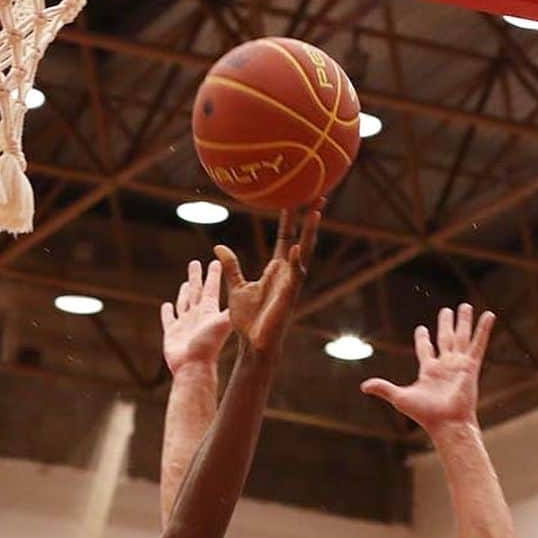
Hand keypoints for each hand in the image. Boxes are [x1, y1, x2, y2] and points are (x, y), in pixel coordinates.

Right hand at [161, 259, 231, 373]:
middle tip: (196, 263)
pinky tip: (167, 305)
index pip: (212, 288)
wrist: (194, 367)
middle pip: (197, 291)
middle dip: (197, 277)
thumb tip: (250, 291)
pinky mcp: (172, 333)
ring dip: (184, 292)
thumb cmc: (209, 346)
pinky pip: (169, 318)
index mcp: (209, 311)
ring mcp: (185, 324)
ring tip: (185, 283)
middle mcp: (198, 316)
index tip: (216, 261)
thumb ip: (231, 306)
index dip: (214, 274)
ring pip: (184, 303)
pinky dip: (167, 312)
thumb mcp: (223, 322)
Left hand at [214, 202, 322, 353]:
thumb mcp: (235, 287)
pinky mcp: (287, 297)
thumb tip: (218, 247)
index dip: (290, 217)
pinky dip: (294, 262)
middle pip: (301, 238)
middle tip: (318, 192)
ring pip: (303, 252)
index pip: (286, 236)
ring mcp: (290, 284)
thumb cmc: (247, 320)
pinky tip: (295, 247)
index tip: (294, 196)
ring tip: (316, 211)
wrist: (252, 345)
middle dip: (309, 217)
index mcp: (276, 269)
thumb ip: (231, 266)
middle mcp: (287, 272)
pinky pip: (294, 276)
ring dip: (310, 233)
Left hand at [361, 304, 494, 435]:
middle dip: (446, 324)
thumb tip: (363, 386)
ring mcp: (459, 365)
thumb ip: (383, 388)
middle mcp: (445, 366)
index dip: (423, 339)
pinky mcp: (471, 366)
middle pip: (445, 339)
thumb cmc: (425, 414)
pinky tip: (488, 315)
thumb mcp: (399, 398)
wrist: (446, 423)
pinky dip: (483, 330)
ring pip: (461, 337)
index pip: (425, 350)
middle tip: (446, 310)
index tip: (421, 329)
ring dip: (463, 322)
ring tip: (465, 306)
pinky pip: (478, 344)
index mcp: (429, 371)